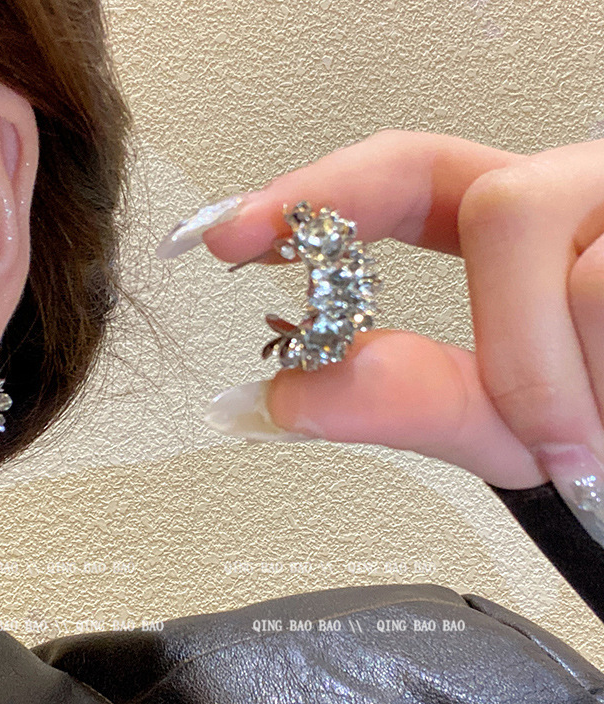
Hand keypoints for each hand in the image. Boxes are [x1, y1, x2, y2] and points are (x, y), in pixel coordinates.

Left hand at [198, 129, 603, 490]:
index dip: (319, 192)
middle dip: (507, 346)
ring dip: (575, 391)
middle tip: (538, 436)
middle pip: (500, 206)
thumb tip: (275, 398)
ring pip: (581, 271)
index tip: (233, 232)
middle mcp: (592, 196)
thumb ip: (403, 400)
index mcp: (528, 228)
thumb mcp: (510, 424)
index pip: (409, 169)